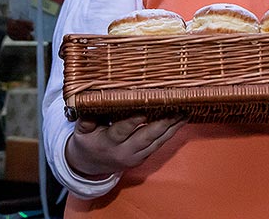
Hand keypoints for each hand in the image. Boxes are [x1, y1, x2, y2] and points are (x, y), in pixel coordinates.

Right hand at [65, 115, 185, 178]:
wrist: (89, 166)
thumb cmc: (87, 141)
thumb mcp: (82, 130)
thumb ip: (88, 118)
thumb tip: (94, 101)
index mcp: (108, 143)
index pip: (122, 131)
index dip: (134, 121)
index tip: (145, 109)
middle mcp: (124, 152)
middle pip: (146, 137)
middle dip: (163, 123)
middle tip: (177, 109)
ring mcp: (135, 157)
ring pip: (157, 142)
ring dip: (172, 127)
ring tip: (185, 113)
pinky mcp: (143, 158)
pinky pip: (159, 144)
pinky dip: (170, 132)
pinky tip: (180, 120)